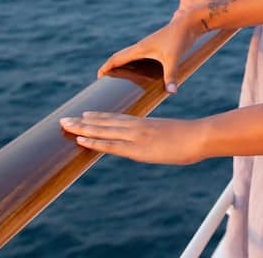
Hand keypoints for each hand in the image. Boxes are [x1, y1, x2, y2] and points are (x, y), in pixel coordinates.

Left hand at [59, 111, 203, 163]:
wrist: (199, 135)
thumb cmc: (192, 136)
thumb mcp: (173, 135)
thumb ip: (162, 137)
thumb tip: (161, 142)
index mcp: (144, 123)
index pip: (116, 119)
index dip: (98, 116)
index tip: (83, 114)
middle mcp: (136, 127)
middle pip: (104, 122)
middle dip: (82, 122)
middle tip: (63, 119)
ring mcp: (135, 136)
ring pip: (103, 130)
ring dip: (82, 128)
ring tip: (65, 125)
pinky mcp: (137, 148)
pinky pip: (110, 145)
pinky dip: (94, 141)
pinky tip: (80, 139)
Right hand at [96, 16, 199, 90]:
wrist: (191, 22)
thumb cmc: (181, 38)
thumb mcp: (175, 58)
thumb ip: (171, 75)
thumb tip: (171, 92)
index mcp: (140, 48)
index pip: (117, 58)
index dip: (106, 67)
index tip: (98, 76)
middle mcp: (142, 46)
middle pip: (121, 57)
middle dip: (111, 67)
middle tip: (103, 79)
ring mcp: (149, 45)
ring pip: (130, 55)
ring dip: (122, 64)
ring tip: (118, 77)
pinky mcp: (158, 45)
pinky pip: (140, 55)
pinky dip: (134, 62)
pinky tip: (139, 70)